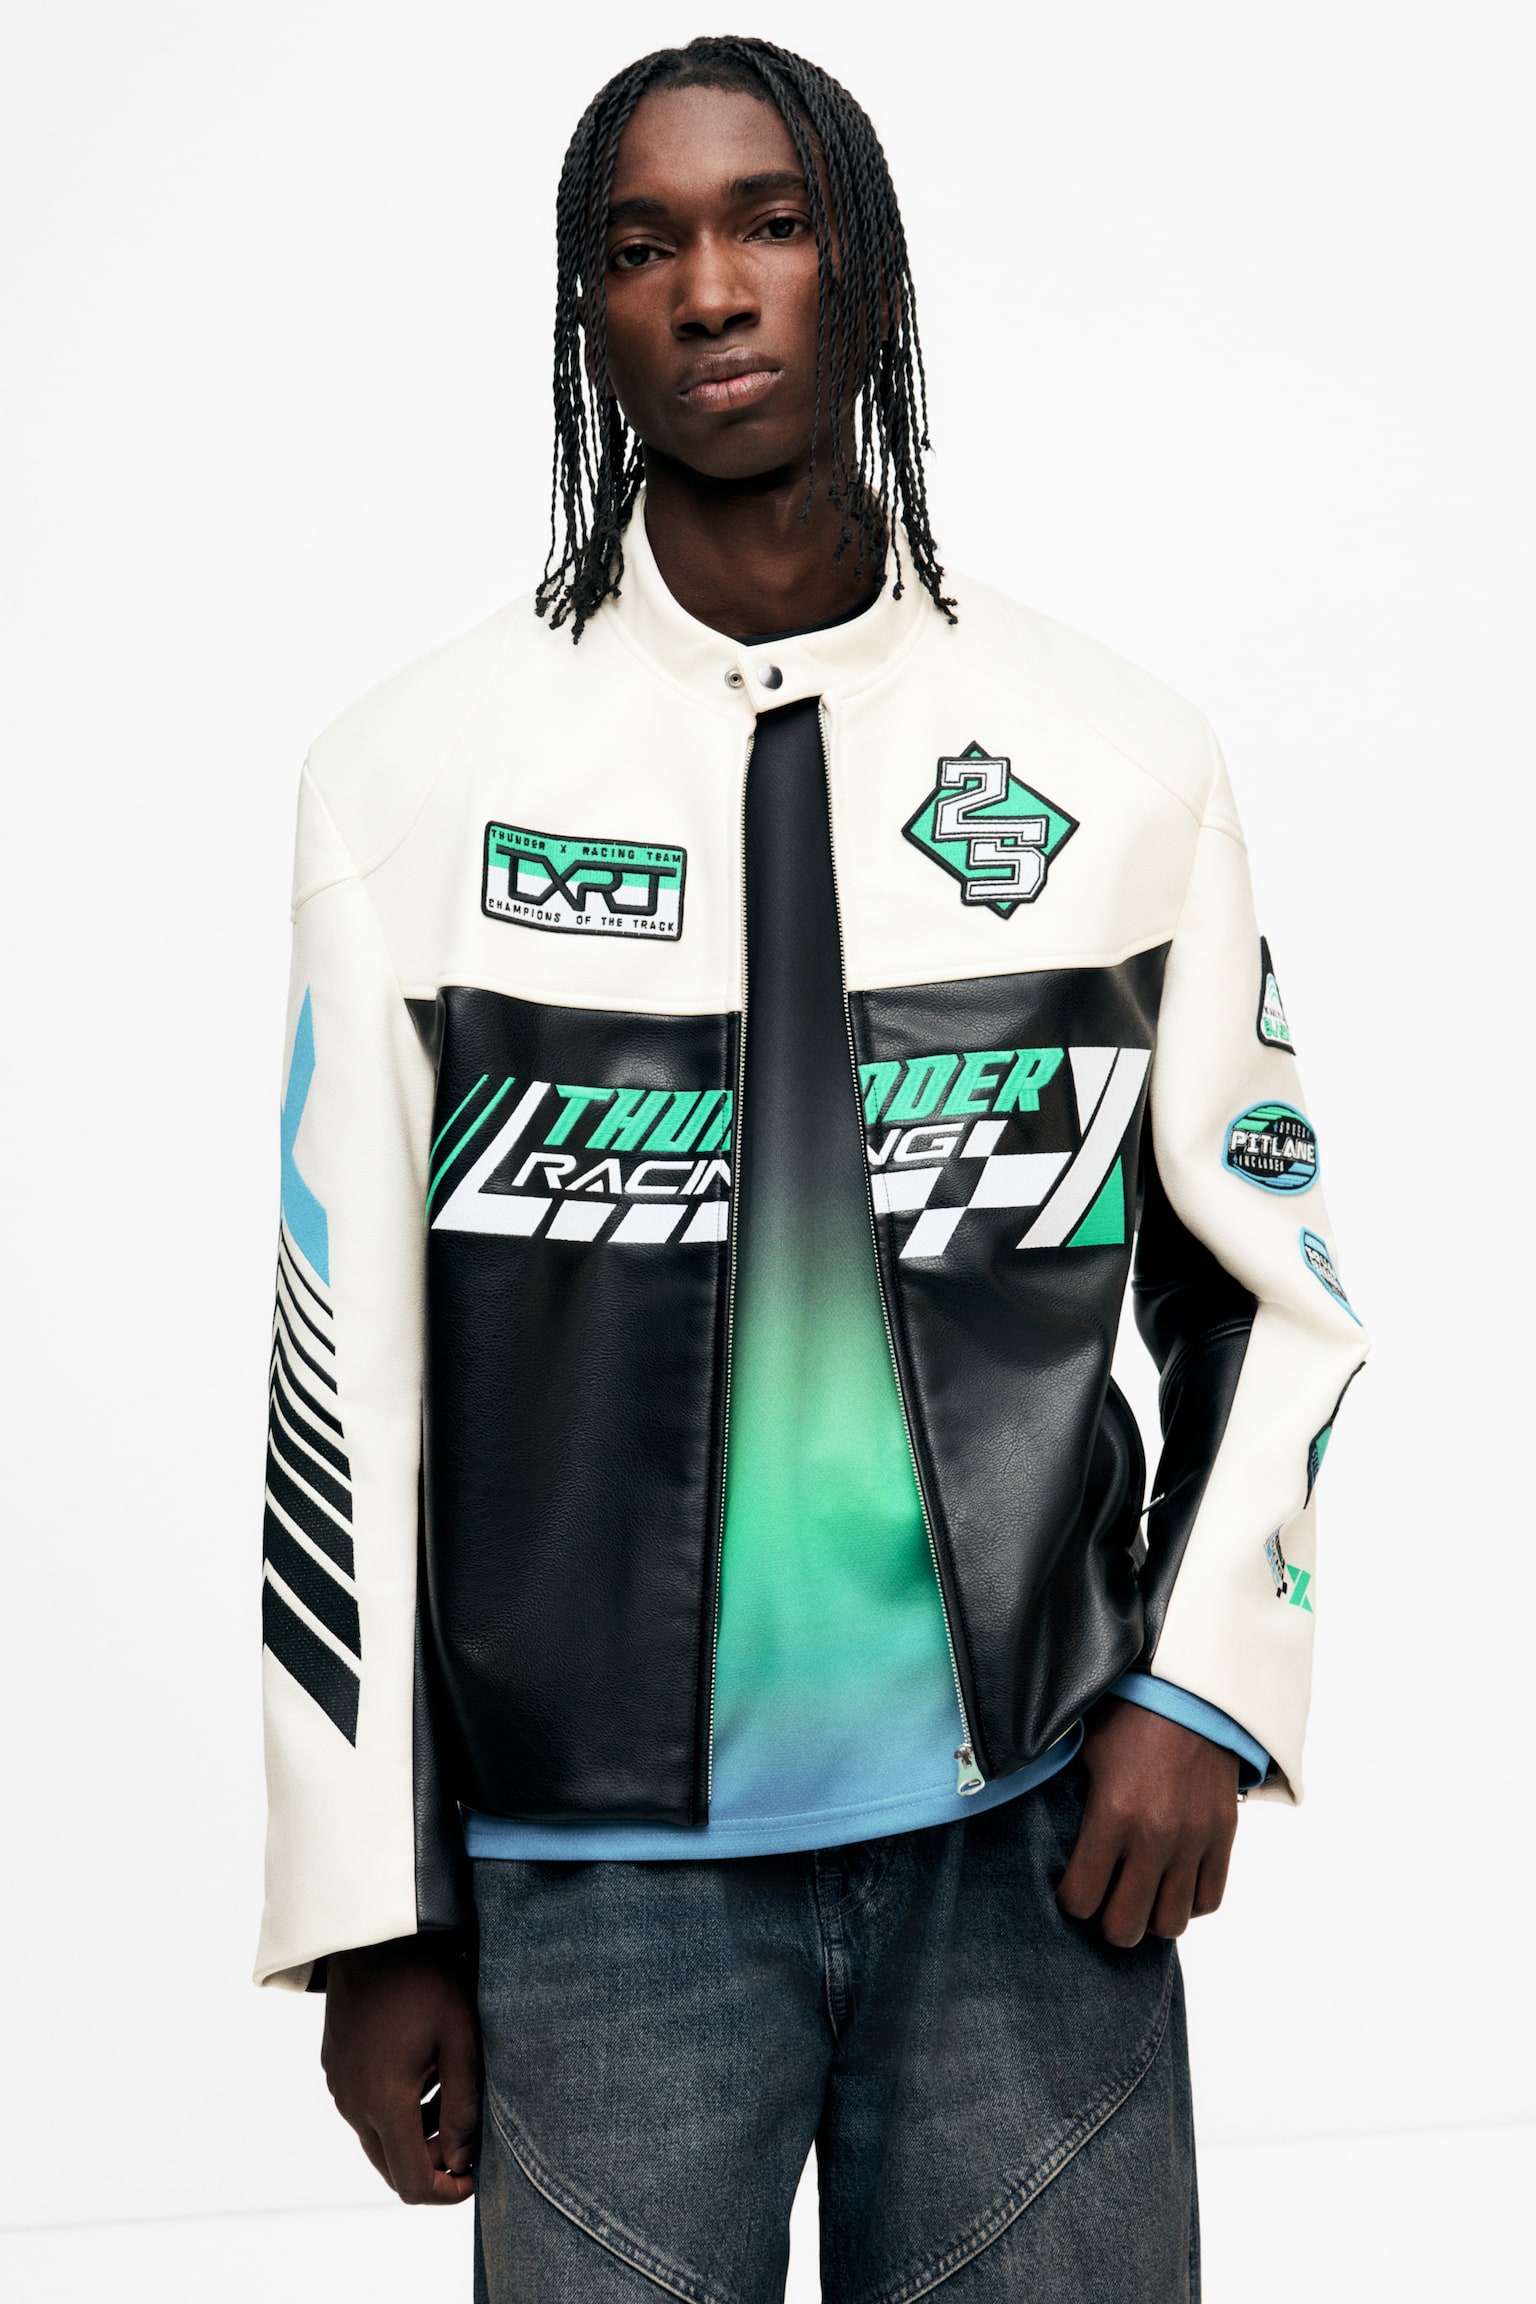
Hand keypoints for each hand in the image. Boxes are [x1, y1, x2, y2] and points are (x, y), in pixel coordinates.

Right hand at [321, 1935, 479, 2203]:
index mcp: (384, 2101)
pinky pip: (363, 2110)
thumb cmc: (425, 1981)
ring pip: (377, 2138)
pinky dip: (393, 2110)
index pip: (411, 2182)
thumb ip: (463, 2105)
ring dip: (413, 2134)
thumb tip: (462, 2158)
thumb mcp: (460, 2038)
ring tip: (448, 2089)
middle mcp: (353, 2103)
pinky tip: (421, 2071)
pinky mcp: (334, 2069)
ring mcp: (338, 2086)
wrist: (374, 1936)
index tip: (474, 2177)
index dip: (446, 2192)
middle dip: (432, 2163)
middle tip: (466, 2129)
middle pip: (392, 2167)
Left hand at [1057, 1697, 1239, 1946]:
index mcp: (1112, 1814)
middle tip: (1106, 1903)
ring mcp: (1193, 1840)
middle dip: (1109, 1923)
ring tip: (1141, 1895)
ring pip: (1171, 1923)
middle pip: (1126, 1927)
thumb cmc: (1129, 1719)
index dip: (1072, 1900)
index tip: (1072, 1889)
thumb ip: (1069, 1799)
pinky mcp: (1223, 1836)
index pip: (1083, 1898)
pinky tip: (1173, 1882)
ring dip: (1151, 1915)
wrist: (1190, 1694)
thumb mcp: (1085, 1753)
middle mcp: (1154, 1837)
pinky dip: (1189, 1901)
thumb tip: (1042, 1827)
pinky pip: (1209, 1900)